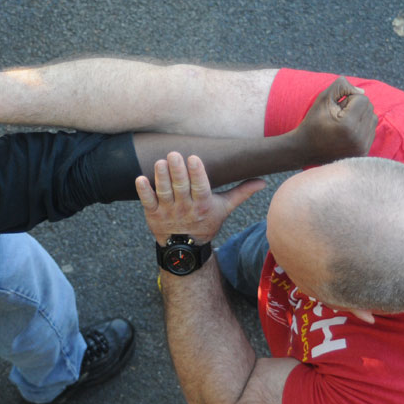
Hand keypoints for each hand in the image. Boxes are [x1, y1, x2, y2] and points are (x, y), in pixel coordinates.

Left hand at [135, 152, 265, 244]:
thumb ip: (241, 193)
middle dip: (177, 171)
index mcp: (203, 204)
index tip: (194, 158)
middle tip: (174, 154)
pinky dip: (143, 192)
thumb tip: (263, 182)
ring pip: (163, 192)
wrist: (185, 249)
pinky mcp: (153, 214)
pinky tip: (140, 179)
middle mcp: (185, 207)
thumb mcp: (224, 208)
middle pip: (180, 187)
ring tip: (160, 162)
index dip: (196, 173)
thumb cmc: (206, 222)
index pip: (200, 187)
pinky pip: (147, 202)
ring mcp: (168, 211)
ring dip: (161, 177)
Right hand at [290, 76, 377, 163]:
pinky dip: (362, 128)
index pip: (363, 99)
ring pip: (373, 119)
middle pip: (370, 108)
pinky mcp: (363, 153)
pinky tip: (348, 133)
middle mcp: (358, 138)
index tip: (335, 110)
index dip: (348, 99)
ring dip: (360, 117)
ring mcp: (362, 148)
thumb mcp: (323, 98)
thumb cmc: (313, 121)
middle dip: (355, 108)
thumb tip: (362, 91)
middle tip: (338, 118)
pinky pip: (371, 131)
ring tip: (344, 125)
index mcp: (348, 125)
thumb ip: (341, 85)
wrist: (305, 150)